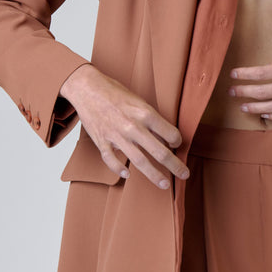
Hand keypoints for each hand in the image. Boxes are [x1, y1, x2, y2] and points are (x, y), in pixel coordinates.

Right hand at [59, 64, 187, 188]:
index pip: (170, 133)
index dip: (178, 141)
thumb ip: (150, 119)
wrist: (87, 87)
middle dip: (175, 165)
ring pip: (139, 161)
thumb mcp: (138, 100)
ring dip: (154, 175)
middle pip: (159, 152)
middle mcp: (133, 126)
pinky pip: (112, 160)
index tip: (178, 144)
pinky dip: (119, 169)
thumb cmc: (114, 91)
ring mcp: (117, 136)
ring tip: (164, 184)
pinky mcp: (102, 141)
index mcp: (145, 113)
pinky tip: (127, 175)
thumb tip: (164, 136)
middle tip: (184, 174)